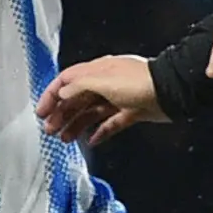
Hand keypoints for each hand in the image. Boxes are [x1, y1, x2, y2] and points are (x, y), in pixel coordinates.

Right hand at [36, 55, 165, 145]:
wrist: (172, 93)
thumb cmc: (139, 83)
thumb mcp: (104, 80)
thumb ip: (80, 86)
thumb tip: (62, 94)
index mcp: (98, 71)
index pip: (67, 81)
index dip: (52, 95)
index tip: (40, 112)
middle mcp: (106, 83)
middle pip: (77, 98)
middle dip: (61, 114)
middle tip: (49, 130)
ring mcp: (119, 98)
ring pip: (91, 112)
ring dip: (76, 124)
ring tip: (64, 139)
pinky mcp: (131, 112)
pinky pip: (111, 123)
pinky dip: (100, 132)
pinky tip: (91, 141)